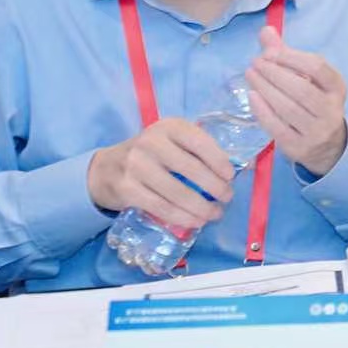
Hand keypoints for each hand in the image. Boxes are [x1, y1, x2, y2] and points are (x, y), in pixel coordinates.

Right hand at [86, 117, 235, 230]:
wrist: (104, 168)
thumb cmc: (151, 155)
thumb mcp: (173, 142)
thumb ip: (200, 150)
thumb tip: (243, 167)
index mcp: (169, 127)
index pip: (201, 142)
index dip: (220, 161)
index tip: (231, 176)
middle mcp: (151, 143)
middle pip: (192, 169)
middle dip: (215, 187)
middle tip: (227, 198)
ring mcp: (136, 166)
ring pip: (178, 192)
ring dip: (201, 207)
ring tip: (214, 213)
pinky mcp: (127, 189)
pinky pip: (161, 207)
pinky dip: (182, 217)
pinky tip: (195, 221)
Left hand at [245, 26, 347, 176]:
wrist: (327, 145)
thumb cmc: (314, 102)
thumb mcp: (308, 78)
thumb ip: (287, 55)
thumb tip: (265, 31)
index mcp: (337, 87)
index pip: (318, 68)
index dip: (292, 58)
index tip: (270, 52)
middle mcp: (331, 109)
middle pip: (301, 89)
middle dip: (275, 73)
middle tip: (255, 63)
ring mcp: (316, 131)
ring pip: (288, 108)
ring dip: (266, 89)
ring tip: (250, 75)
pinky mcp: (300, 147)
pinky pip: (278, 128)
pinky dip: (263, 111)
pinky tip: (252, 97)